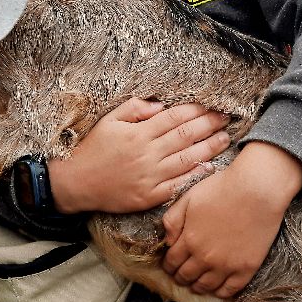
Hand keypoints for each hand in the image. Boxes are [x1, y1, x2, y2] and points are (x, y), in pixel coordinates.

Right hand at [48, 97, 231, 213]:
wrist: (76, 184)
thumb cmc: (93, 149)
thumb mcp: (109, 121)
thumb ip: (134, 108)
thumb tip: (161, 106)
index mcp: (138, 133)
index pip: (175, 118)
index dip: (197, 111)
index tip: (212, 106)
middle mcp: (147, 154)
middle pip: (186, 136)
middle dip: (209, 125)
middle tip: (226, 118)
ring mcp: (150, 176)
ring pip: (187, 159)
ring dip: (210, 148)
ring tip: (225, 139)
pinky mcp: (150, 196)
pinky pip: (178, 185)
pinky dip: (195, 175)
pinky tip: (210, 167)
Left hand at [161, 141, 301, 298]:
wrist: (257, 190)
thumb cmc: (222, 189)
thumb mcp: (188, 198)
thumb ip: (172, 220)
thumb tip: (166, 241)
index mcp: (189, 240)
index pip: (172, 262)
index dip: (168, 266)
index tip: (170, 265)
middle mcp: (204, 258)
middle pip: (186, 276)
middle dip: (180, 277)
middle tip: (181, 276)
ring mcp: (226, 266)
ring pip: (205, 286)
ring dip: (197, 287)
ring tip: (197, 284)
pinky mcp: (246, 268)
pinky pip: (230, 290)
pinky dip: (220, 292)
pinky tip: (218, 288)